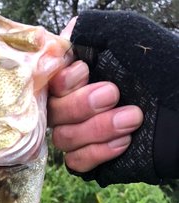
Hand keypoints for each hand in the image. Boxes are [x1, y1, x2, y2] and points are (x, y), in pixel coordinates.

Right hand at [48, 19, 142, 173]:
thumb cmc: (161, 68)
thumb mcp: (126, 36)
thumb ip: (88, 33)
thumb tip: (63, 40)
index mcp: (77, 76)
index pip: (47, 83)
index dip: (60, 82)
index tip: (85, 72)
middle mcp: (74, 104)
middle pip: (54, 113)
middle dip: (81, 105)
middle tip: (114, 94)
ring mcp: (81, 133)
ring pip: (63, 138)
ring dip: (96, 129)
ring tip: (132, 118)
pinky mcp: (90, 157)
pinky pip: (75, 162)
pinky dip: (96, 153)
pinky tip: (123, 143)